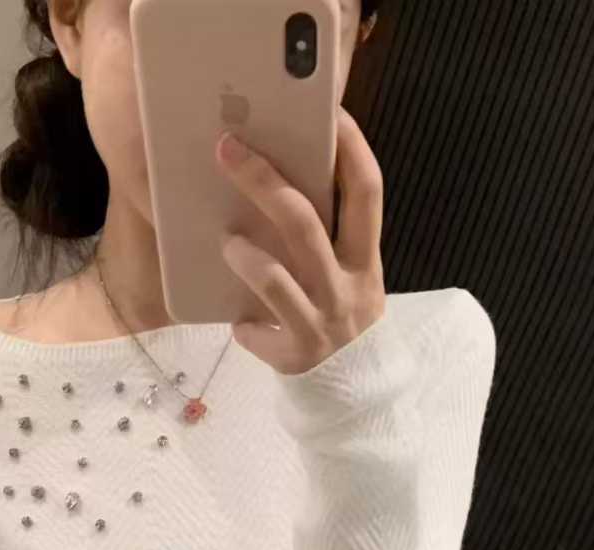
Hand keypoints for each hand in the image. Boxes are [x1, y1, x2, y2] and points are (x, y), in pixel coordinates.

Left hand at [215, 106, 387, 375]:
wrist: (356, 393)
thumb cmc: (341, 318)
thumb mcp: (349, 275)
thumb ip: (327, 239)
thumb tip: (276, 184)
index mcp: (366, 258)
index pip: (367, 191)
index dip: (350, 148)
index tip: (328, 112)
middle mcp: (349, 287)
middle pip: (305, 222)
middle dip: (264, 180)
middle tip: (227, 149)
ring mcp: (322, 323)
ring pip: (275, 279)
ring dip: (244, 254)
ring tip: (227, 242)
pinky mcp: (296, 356)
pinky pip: (258, 331)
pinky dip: (245, 325)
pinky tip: (241, 324)